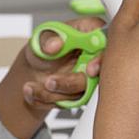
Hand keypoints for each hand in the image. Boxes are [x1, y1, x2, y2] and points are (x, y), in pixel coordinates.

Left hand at [0, 18, 103, 138]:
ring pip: (80, 94)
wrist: (34, 67)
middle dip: (71, 83)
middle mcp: (96, 57)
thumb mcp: (41, 37)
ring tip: (31, 86)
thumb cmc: (44, 46)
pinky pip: (68, 103)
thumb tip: (54, 45)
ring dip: (52, 93)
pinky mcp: (82, 95)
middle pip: (97, 76)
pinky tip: (33, 91)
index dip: (102, 60)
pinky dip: (47, 100)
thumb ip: (48, 39)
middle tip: (49, 82)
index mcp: (93, 34)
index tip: (90, 70)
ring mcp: (91, 78)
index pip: (108, 46)